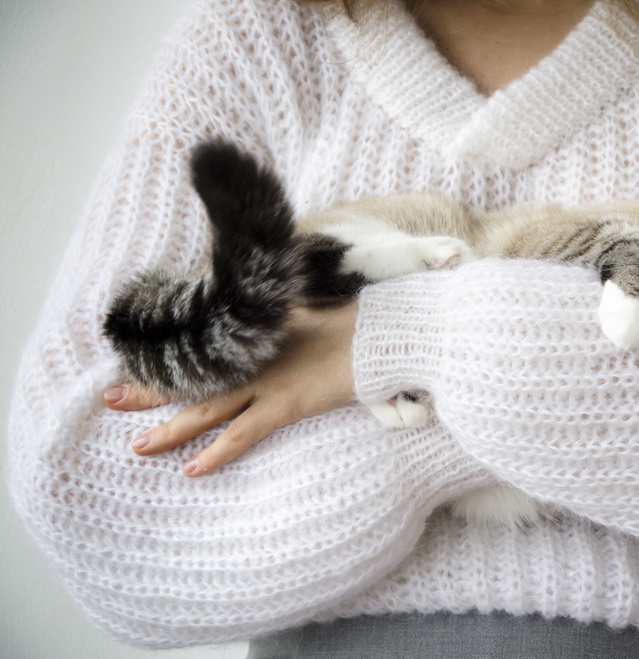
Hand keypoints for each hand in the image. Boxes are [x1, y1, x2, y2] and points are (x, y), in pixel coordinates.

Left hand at [103, 302, 357, 476]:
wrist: (381, 333)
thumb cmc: (353, 321)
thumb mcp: (311, 314)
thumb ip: (284, 319)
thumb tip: (276, 316)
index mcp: (255, 339)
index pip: (202, 354)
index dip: (170, 362)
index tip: (139, 366)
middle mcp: (252, 362)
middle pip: (192, 380)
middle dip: (150, 393)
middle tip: (111, 400)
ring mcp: (266, 384)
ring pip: (206, 411)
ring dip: (170, 430)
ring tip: (139, 448)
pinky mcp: (284, 404)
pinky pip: (242, 434)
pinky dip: (216, 453)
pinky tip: (192, 470)